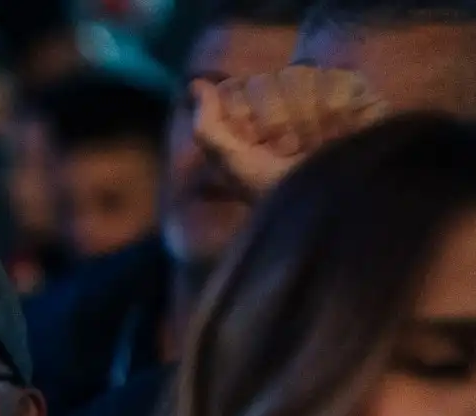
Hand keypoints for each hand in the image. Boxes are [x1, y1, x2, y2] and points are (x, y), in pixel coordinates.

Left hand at [192, 66, 386, 196]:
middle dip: (273, 122)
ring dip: (304, 118)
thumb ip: (209, 127)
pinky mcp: (356, 90)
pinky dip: (335, 110)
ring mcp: (320, 92)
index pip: (236, 88)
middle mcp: (285, 102)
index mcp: (253, 119)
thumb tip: (195, 84)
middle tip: (290, 150)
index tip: (254, 143)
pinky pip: (333, 78)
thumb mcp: (235, 167)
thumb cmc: (281, 192)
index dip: (242, 115)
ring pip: (297, 75)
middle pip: (263, 81)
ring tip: (318, 145)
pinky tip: (343, 132)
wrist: (339, 203)